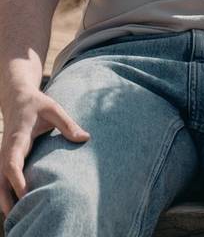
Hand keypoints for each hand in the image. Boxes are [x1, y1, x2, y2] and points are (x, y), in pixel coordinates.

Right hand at [0, 88, 88, 213]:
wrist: (18, 98)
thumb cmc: (38, 104)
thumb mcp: (54, 109)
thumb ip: (68, 124)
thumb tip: (85, 138)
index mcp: (17, 138)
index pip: (12, 162)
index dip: (17, 179)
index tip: (25, 193)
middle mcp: (7, 149)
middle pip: (0, 177)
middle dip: (6, 196)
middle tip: (17, 214)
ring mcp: (4, 155)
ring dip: (4, 198)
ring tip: (16, 217)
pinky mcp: (7, 158)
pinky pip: (2, 178)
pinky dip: (5, 191)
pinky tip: (15, 205)